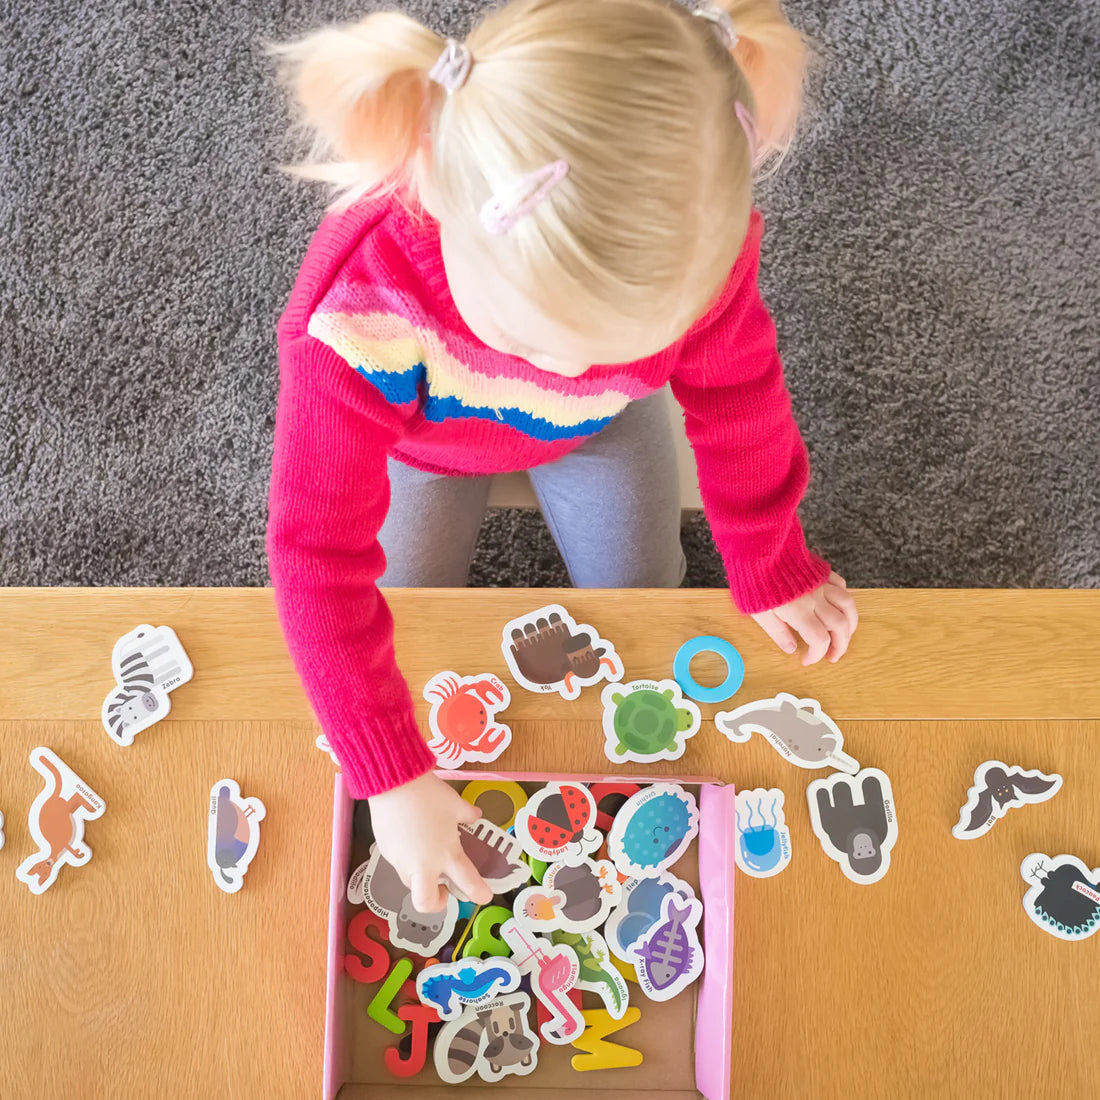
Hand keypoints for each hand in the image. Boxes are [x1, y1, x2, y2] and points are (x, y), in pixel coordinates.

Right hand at [368, 772, 492, 911]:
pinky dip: (408, 858)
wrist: (393, 783)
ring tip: (427, 853)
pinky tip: (410, 837)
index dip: (479, 893)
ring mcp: (401, 862)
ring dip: (422, 877)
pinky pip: (399, 864)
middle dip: (437, 903)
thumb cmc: (428, 794)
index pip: (467, 883)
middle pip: (427, 903)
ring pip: (411, 882)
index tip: (484, 896)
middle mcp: (423, 865)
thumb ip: (468, 815)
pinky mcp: (385, 853)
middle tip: (443, 890)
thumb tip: (475, 816)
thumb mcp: (455, 804)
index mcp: (446, 854)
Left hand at [751, 570, 857, 664]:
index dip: (816, 655)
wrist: (758, 547)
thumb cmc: (754, 580)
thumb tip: (791, 649)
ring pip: (848, 605)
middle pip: (840, 626)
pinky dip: (843, 598)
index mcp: (799, 611)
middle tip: (832, 656)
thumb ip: (777, 632)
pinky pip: (841, 584)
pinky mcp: (820, 571)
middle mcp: (816, 598)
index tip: (806, 660)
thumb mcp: (758, 612)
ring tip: (843, 635)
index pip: (819, 640)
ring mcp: (820, 583)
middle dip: (840, 645)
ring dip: (850, 623)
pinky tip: (837, 605)